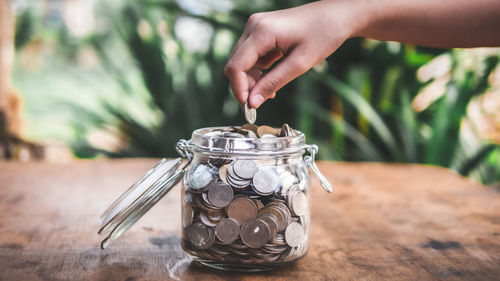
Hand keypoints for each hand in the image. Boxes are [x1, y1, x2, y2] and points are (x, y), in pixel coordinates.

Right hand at [224, 1, 364, 107]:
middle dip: (245, 86)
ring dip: (252, 79)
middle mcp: (254, 26)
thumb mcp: (299, 64)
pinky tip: (272, 77)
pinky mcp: (262, 30)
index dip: (239, 89)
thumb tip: (253, 102)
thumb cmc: (324, 34)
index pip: (236, 66)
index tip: (248, 107)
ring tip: (271, 90)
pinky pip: (251, 55)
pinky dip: (258, 70)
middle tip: (261, 101)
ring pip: (242, 60)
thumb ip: (273, 83)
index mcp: (262, 31)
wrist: (338, 15)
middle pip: (236, 63)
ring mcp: (257, 26)